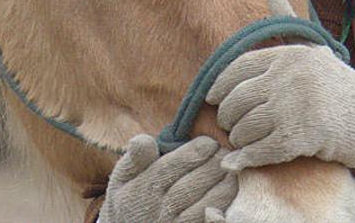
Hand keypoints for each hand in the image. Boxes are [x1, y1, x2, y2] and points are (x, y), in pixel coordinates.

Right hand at [98, 134, 235, 222]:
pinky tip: (230, 190)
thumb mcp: (123, 178)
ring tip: (231, 169)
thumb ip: (135, 158)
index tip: (210, 143)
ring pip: (205, 204)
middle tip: (225, 153)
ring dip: (223, 185)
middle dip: (213, 166)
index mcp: (142, 190)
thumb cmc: (130, 200)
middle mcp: (159, 210)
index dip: (196, 152)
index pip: (172, 167)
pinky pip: (208, 221)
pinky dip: (223, 206)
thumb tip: (143, 139)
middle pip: (192, 185)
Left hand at [206, 39, 354, 176]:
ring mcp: (293, 107)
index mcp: (289, 56)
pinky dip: (243, 159)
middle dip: (227, 117)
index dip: (219, 86)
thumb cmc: (337, 84)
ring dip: (238, 140)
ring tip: (241, 141)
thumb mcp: (314, 50)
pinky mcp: (299, 137)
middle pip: (236, 100)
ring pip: (244, 128)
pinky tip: (237, 162)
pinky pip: (257, 151)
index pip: (237, 68)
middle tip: (230, 124)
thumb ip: (289, 26)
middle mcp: (289, 77)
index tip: (213, 98)